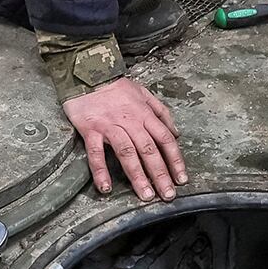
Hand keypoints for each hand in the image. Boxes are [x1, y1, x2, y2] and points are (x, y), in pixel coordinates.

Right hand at [64, 77, 186, 201]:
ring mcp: (110, 126)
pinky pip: (95, 153)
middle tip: (167, 195)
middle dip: (160, 174)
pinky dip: (100, 170)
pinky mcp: (90, 129)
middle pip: (149, 150)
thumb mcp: (144, 93)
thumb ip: (161, 112)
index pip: (165, 139)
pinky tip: (106, 187)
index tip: (181, 178)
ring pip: (127, 153)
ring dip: (137, 176)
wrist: (86, 73)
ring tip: (146, 195)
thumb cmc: (116, 86)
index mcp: (144, 113)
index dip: (175, 160)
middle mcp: (130, 121)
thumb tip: (176, 133)